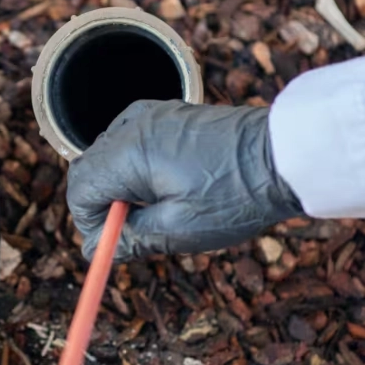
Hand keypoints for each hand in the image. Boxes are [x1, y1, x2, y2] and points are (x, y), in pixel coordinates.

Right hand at [66, 100, 304, 261]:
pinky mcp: (168, 114)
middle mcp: (132, 125)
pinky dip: (134, 166)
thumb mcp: (179, 230)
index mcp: (129, 152)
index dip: (89, 223)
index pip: (79, 188)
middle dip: (100, 204)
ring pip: (107, 154)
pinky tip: (165, 185)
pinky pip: (131, 141)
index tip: (113, 243)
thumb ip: (130, 238)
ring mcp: (151, 114)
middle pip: (88, 168)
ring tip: (156, 209)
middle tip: (131, 232)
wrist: (285, 156)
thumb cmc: (236, 194)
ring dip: (118, 185)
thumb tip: (96, 250)